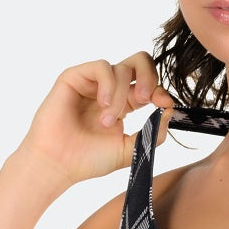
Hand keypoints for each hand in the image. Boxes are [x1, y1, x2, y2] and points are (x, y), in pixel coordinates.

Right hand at [16, 52, 175, 186]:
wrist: (58, 165)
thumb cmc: (88, 160)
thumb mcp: (131, 149)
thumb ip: (153, 133)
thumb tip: (170, 111)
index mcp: (125, 104)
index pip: (150, 85)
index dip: (160, 90)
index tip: (164, 104)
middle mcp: (110, 89)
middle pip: (140, 62)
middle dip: (150, 76)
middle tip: (146, 99)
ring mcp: (92, 82)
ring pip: (121, 68)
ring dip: (119, 96)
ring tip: (107, 121)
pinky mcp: (74, 77)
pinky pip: (102, 66)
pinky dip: (108, 84)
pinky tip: (103, 105)